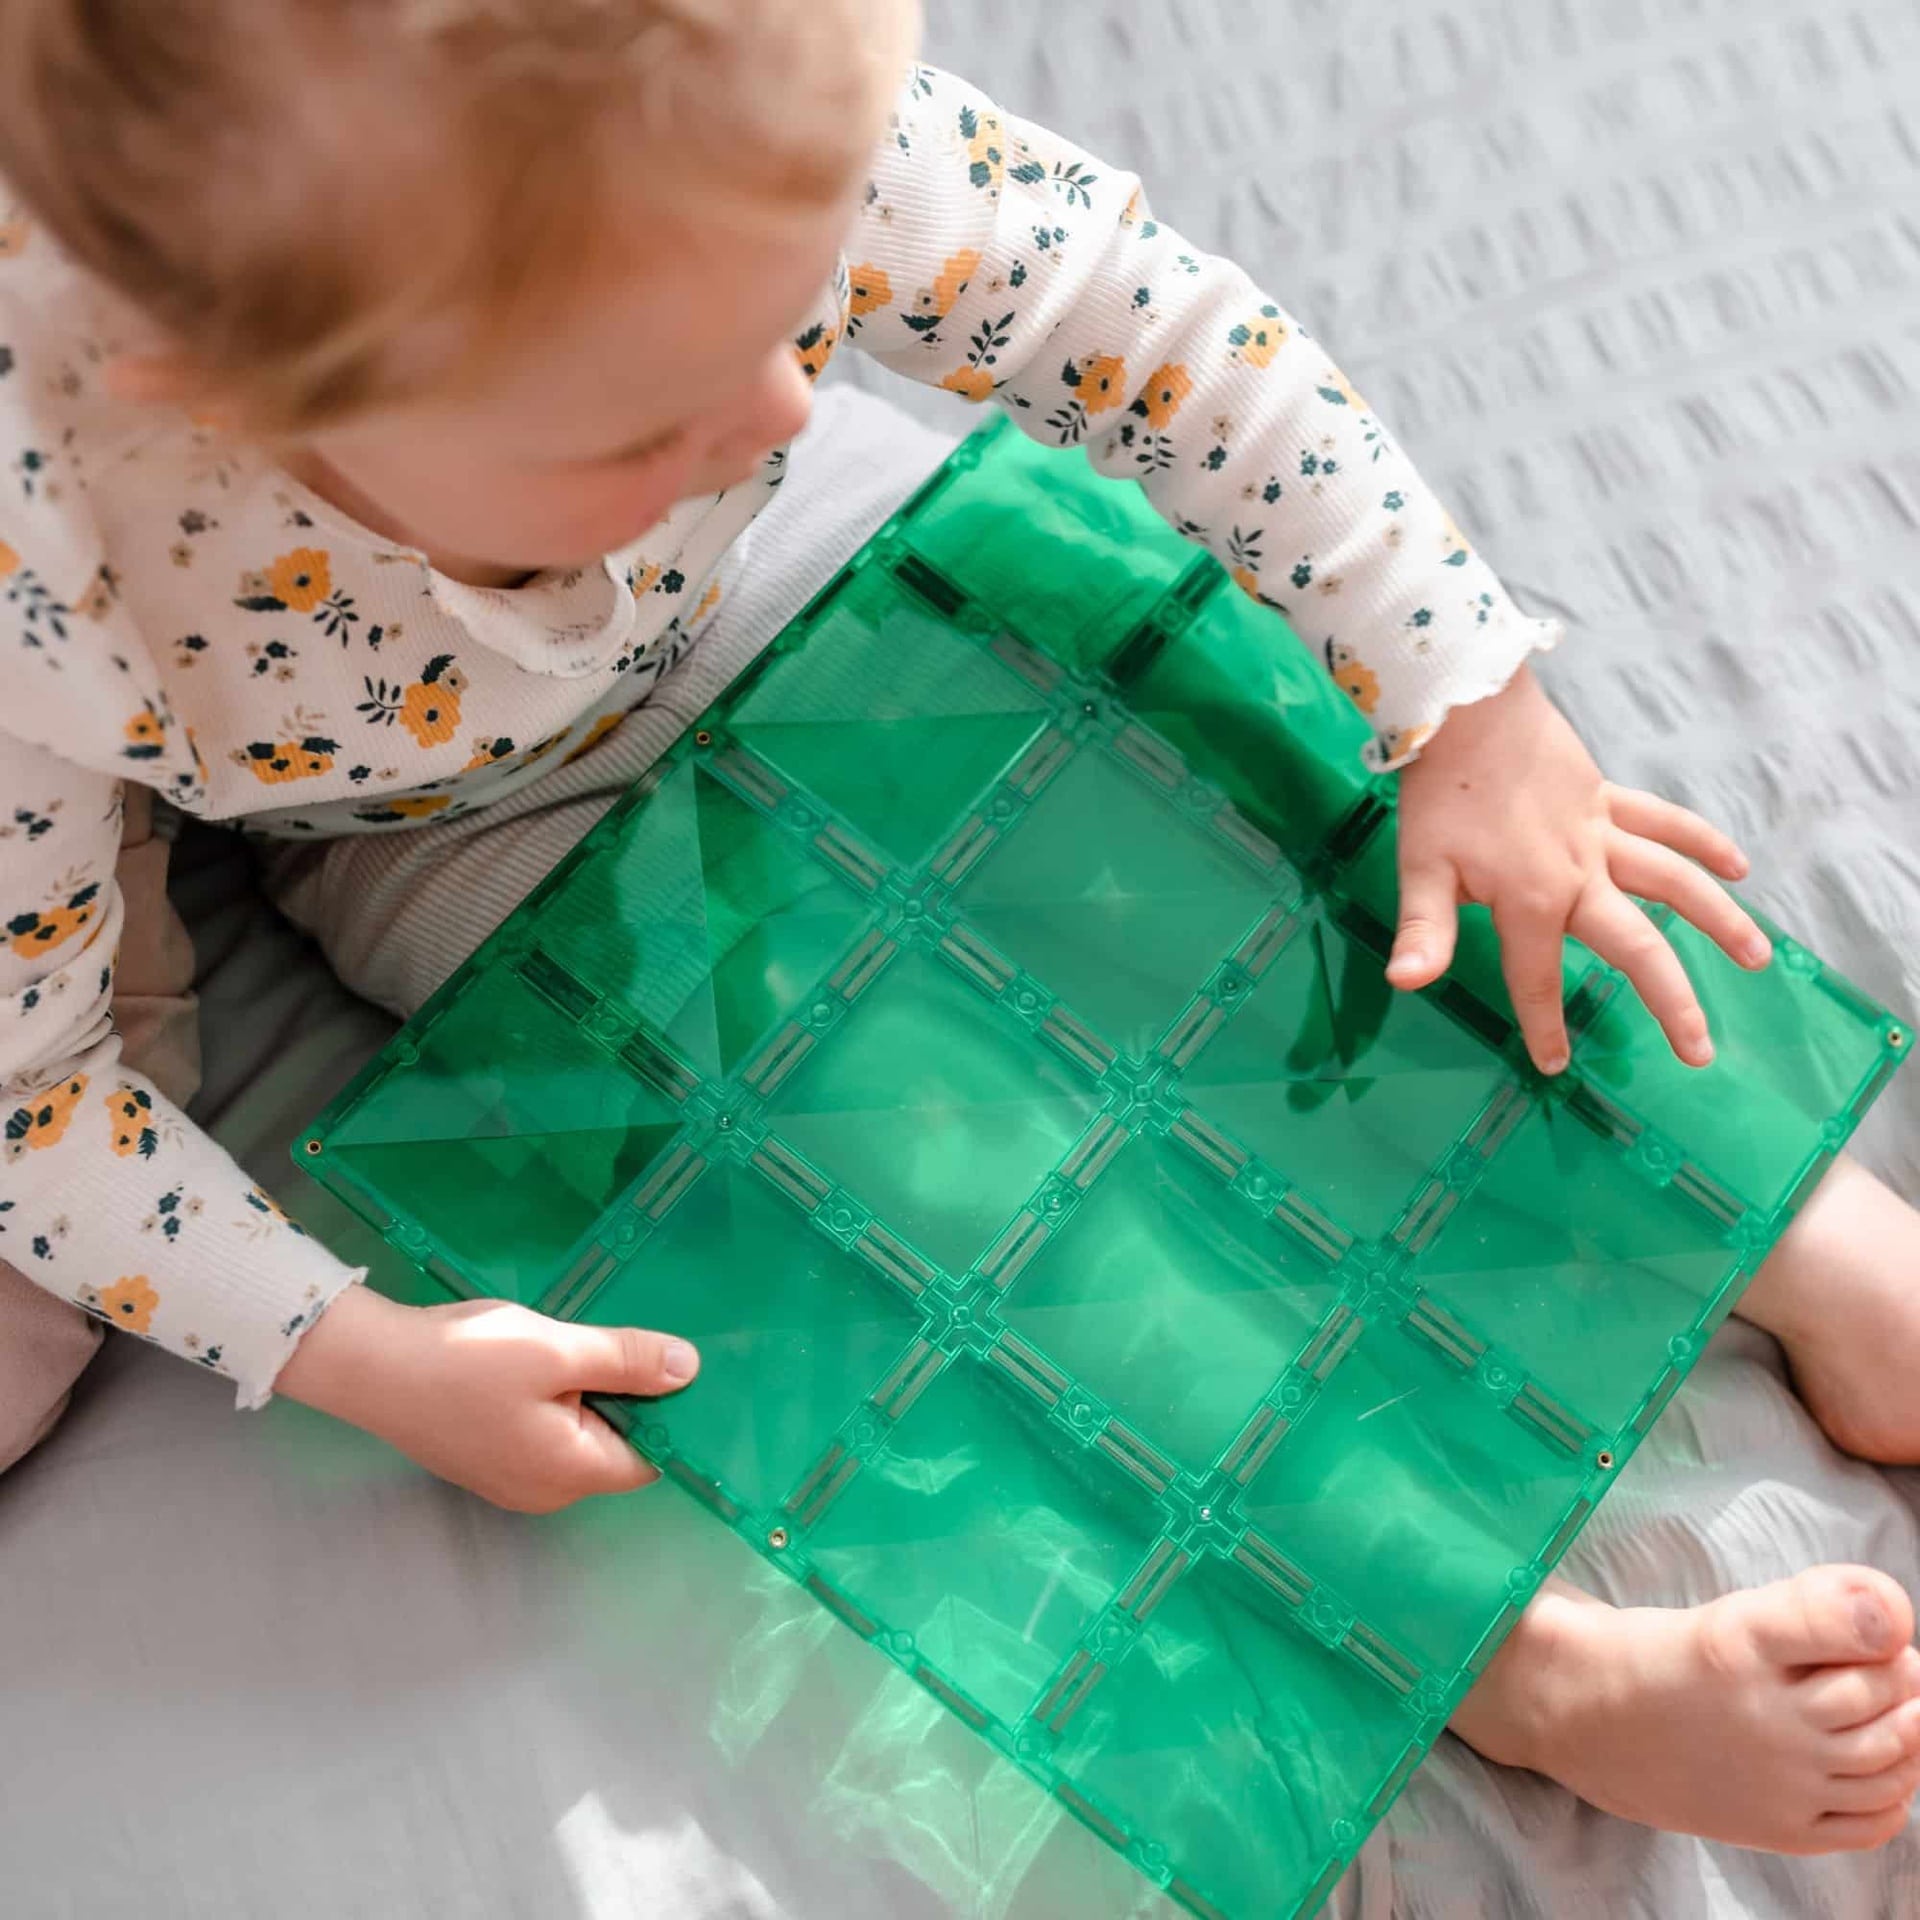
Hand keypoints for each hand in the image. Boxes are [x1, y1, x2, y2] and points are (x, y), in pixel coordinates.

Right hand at [276, 1285, 698, 1512]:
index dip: (673, 1416)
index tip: (688, 1369)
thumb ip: (628, 1361)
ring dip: (592, 1389)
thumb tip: (689, 1371)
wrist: (370, 1363)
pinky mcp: (487, 1453)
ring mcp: (511, 1475)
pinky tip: (553, 1353)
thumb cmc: (468, 1360)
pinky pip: (545, 1427)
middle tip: (644, 1340)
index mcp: (569, 1473)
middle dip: (631, 1397)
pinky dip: (558, 1394)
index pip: (649, 1458)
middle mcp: (544, 1489)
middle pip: (615, 1446)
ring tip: (599, 1339)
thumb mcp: (558, 1350)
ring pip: (578, 1432)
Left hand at [1389, 668, 1770, 1073]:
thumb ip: (1424, 931)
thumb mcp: (1418, 868)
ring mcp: (1602, 834)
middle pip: (1637, 947)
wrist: (1467, 710)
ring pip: (1675, 883)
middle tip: (1700, 1053)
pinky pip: (1666, 823)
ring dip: (1719, 921)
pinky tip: (1738, 868)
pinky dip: (1704, 842)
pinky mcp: (1608, 799)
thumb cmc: (1438, 795)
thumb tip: (1408, 983)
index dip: (1545, 1025)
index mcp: (1531, 900)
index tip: (1556, 1065)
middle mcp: (1581, 873)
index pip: (1537, 978)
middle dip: (1671, 1002)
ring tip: (1756, 960)